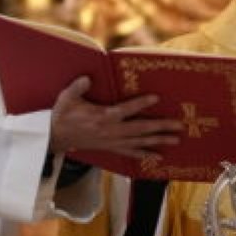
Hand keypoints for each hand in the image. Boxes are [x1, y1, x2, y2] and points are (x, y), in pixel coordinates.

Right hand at [49, 77, 182, 158]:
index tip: (156, 98)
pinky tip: (159, 156)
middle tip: (179, 125)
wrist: (56, 137)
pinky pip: (131, 153)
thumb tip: (87, 78)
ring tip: (176, 140)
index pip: (125, 110)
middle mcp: (111, 131)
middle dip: (161, 127)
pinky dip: (146, 154)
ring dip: (159, 141)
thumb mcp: (67, 98)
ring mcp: (113, 141)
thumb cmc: (63, 114)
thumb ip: (78, 87)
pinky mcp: (111, 148)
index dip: (141, 104)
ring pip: (140, 142)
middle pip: (141, 128)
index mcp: (102, 117)